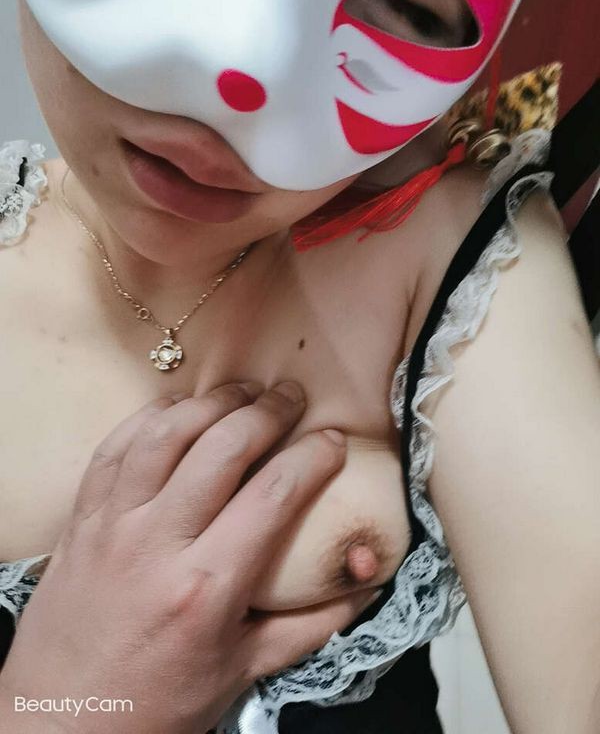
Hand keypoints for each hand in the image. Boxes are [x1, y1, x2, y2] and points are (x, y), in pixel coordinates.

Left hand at [0, 382, 379, 733]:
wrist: (58, 723)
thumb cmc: (156, 705)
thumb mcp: (243, 672)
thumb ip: (312, 624)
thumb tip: (365, 581)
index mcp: (207, 588)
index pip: (274, 495)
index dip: (313, 457)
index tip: (333, 441)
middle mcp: (157, 544)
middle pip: (221, 449)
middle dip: (266, 412)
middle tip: (292, 398)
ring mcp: (112, 526)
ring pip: (165, 435)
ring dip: (210, 402)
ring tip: (242, 391)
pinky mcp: (81, 519)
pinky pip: (114, 448)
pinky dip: (149, 417)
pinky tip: (178, 408)